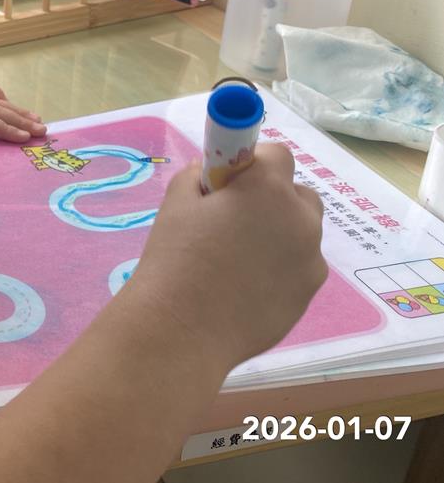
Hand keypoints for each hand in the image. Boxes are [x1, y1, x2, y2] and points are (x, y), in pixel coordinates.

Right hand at [129, 143, 326, 369]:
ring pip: (301, 233)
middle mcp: (300, 220)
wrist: (182, 329)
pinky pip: (299, 267)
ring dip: (279, 234)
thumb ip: (196, 178)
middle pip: (298, 194)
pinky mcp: (309, 295)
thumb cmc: (175, 259)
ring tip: (240, 259)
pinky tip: (246, 287)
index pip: (277, 155)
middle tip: (234, 220)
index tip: (229, 180)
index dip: (254, 162)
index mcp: (267, 189)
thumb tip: (208, 172)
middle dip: (272, 198)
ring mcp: (310, 260)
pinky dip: (280, 268)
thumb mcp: (176, 205)